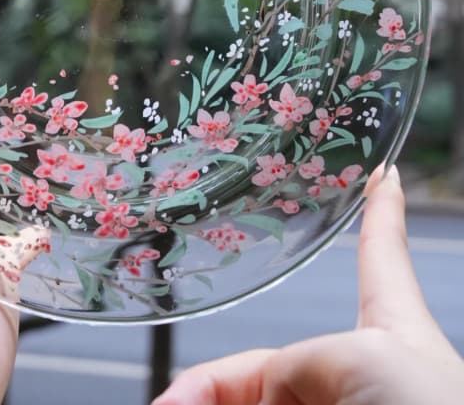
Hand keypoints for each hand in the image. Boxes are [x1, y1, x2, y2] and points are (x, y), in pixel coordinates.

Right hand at [154, 165, 463, 404]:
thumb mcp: (358, 359)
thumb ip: (292, 364)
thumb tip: (263, 399)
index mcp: (388, 331)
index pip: (380, 255)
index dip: (382, 213)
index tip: (386, 174)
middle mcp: (363, 377)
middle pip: (269, 369)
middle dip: (210, 383)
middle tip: (168, 404)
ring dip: (208, 401)